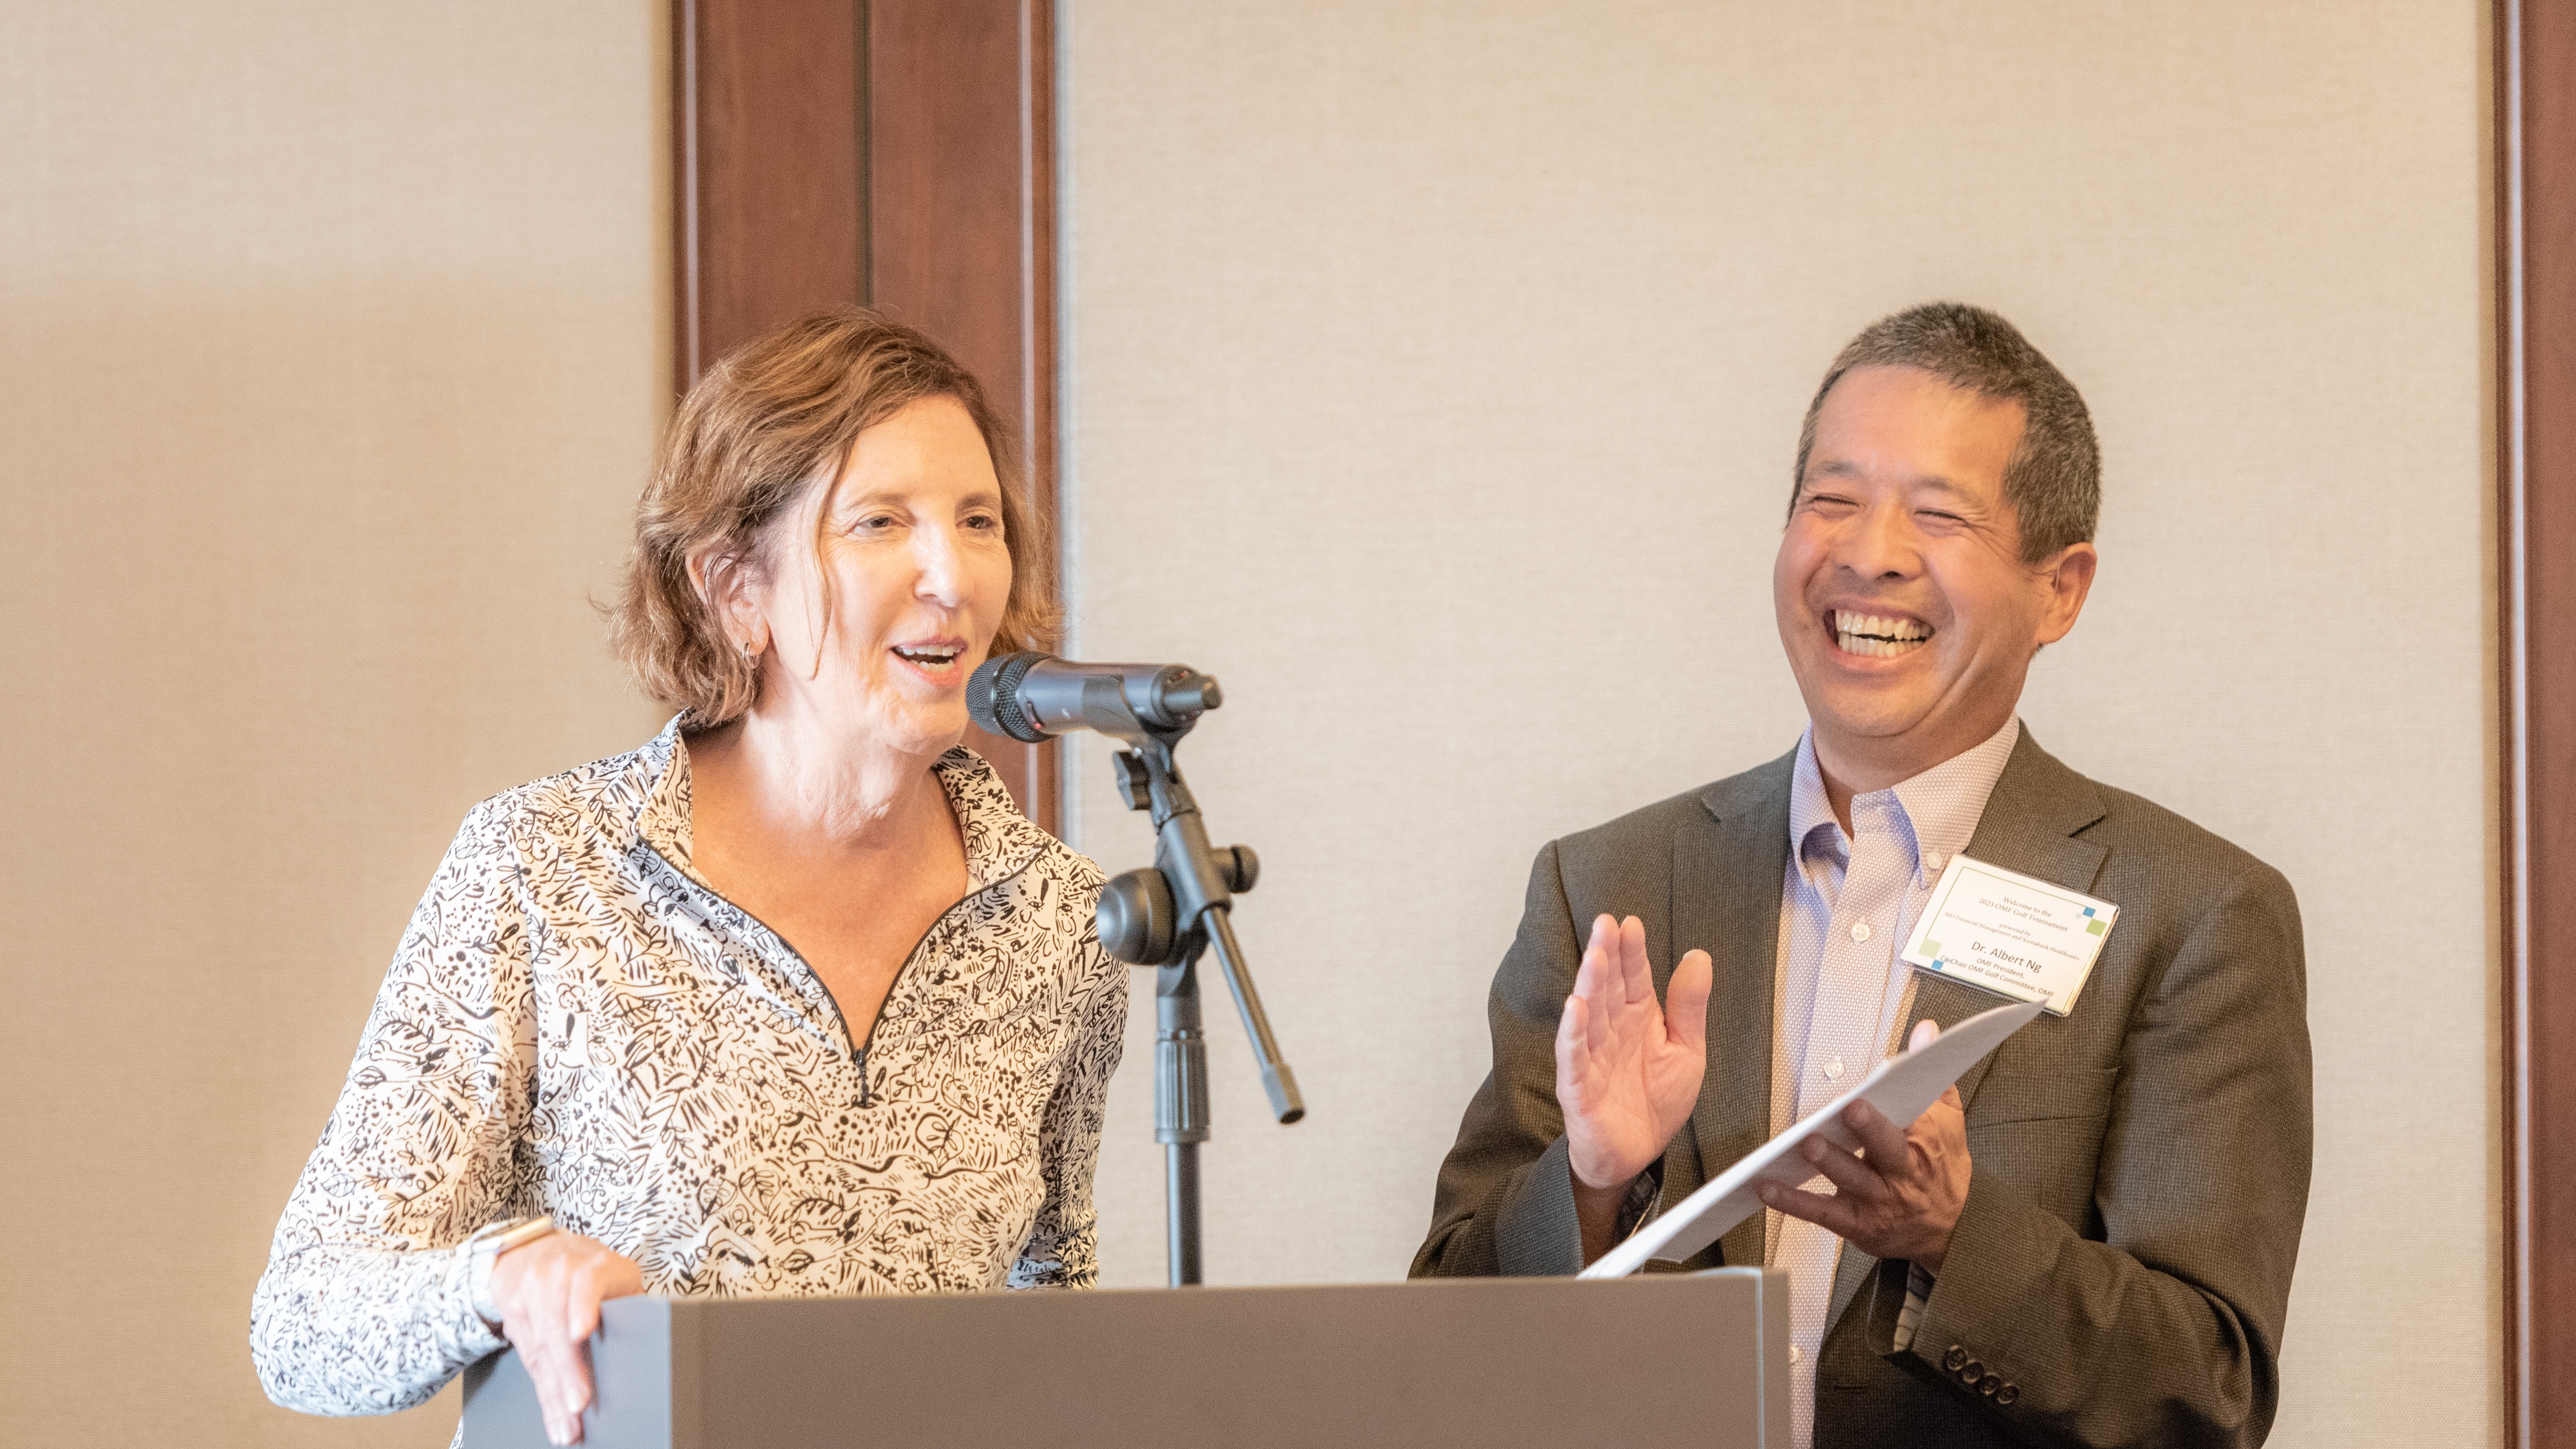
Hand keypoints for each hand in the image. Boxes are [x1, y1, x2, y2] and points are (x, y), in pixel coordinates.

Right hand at [487, 1232, 643, 1445]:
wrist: (531, 1251)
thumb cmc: (587, 1271)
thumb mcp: (612, 1276)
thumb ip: (626, 1307)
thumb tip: (650, 1352)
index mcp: (594, 1264)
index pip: (586, 1283)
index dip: (583, 1307)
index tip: (581, 1332)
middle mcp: (558, 1275)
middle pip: (558, 1326)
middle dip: (569, 1370)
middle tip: (581, 1404)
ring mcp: (531, 1295)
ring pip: (542, 1348)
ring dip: (556, 1391)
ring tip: (570, 1424)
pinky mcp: (515, 1315)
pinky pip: (530, 1359)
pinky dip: (546, 1393)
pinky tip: (556, 1418)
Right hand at [1555, 914, 1713, 1258]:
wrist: (1636, 1155)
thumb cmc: (1656, 1103)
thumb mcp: (1687, 1051)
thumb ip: (1688, 1006)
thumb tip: (1699, 956)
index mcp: (1638, 1020)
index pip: (1633, 978)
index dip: (1632, 951)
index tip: (1631, 923)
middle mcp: (1612, 1033)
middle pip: (1607, 989)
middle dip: (1606, 956)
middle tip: (1606, 925)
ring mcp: (1592, 1058)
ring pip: (1589, 1016)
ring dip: (1589, 985)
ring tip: (1595, 958)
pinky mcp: (1579, 1088)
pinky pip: (1574, 1057)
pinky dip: (1572, 1034)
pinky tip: (1574, 1009)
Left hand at [1756, 1018, 1970, 1272]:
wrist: (1948, 1234)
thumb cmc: (1941, 1172)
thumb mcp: (1948, 1123)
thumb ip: (1932, 1076)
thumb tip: (1925, 1029)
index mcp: (1925, 1144)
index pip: (1914, 1119)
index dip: (1895, 1105)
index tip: (1878, 1088)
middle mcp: (1902, 1173)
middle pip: (1887, 1148)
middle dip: (1869, 1129)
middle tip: (1848, 1109)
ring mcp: (1878, 1201)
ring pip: (1852, 1179)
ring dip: (1829, 1161)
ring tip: (1806, 1143)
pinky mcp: (1856, 1224)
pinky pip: (1822, 1212)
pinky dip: (1793, 1201)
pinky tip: (1767, 1186)